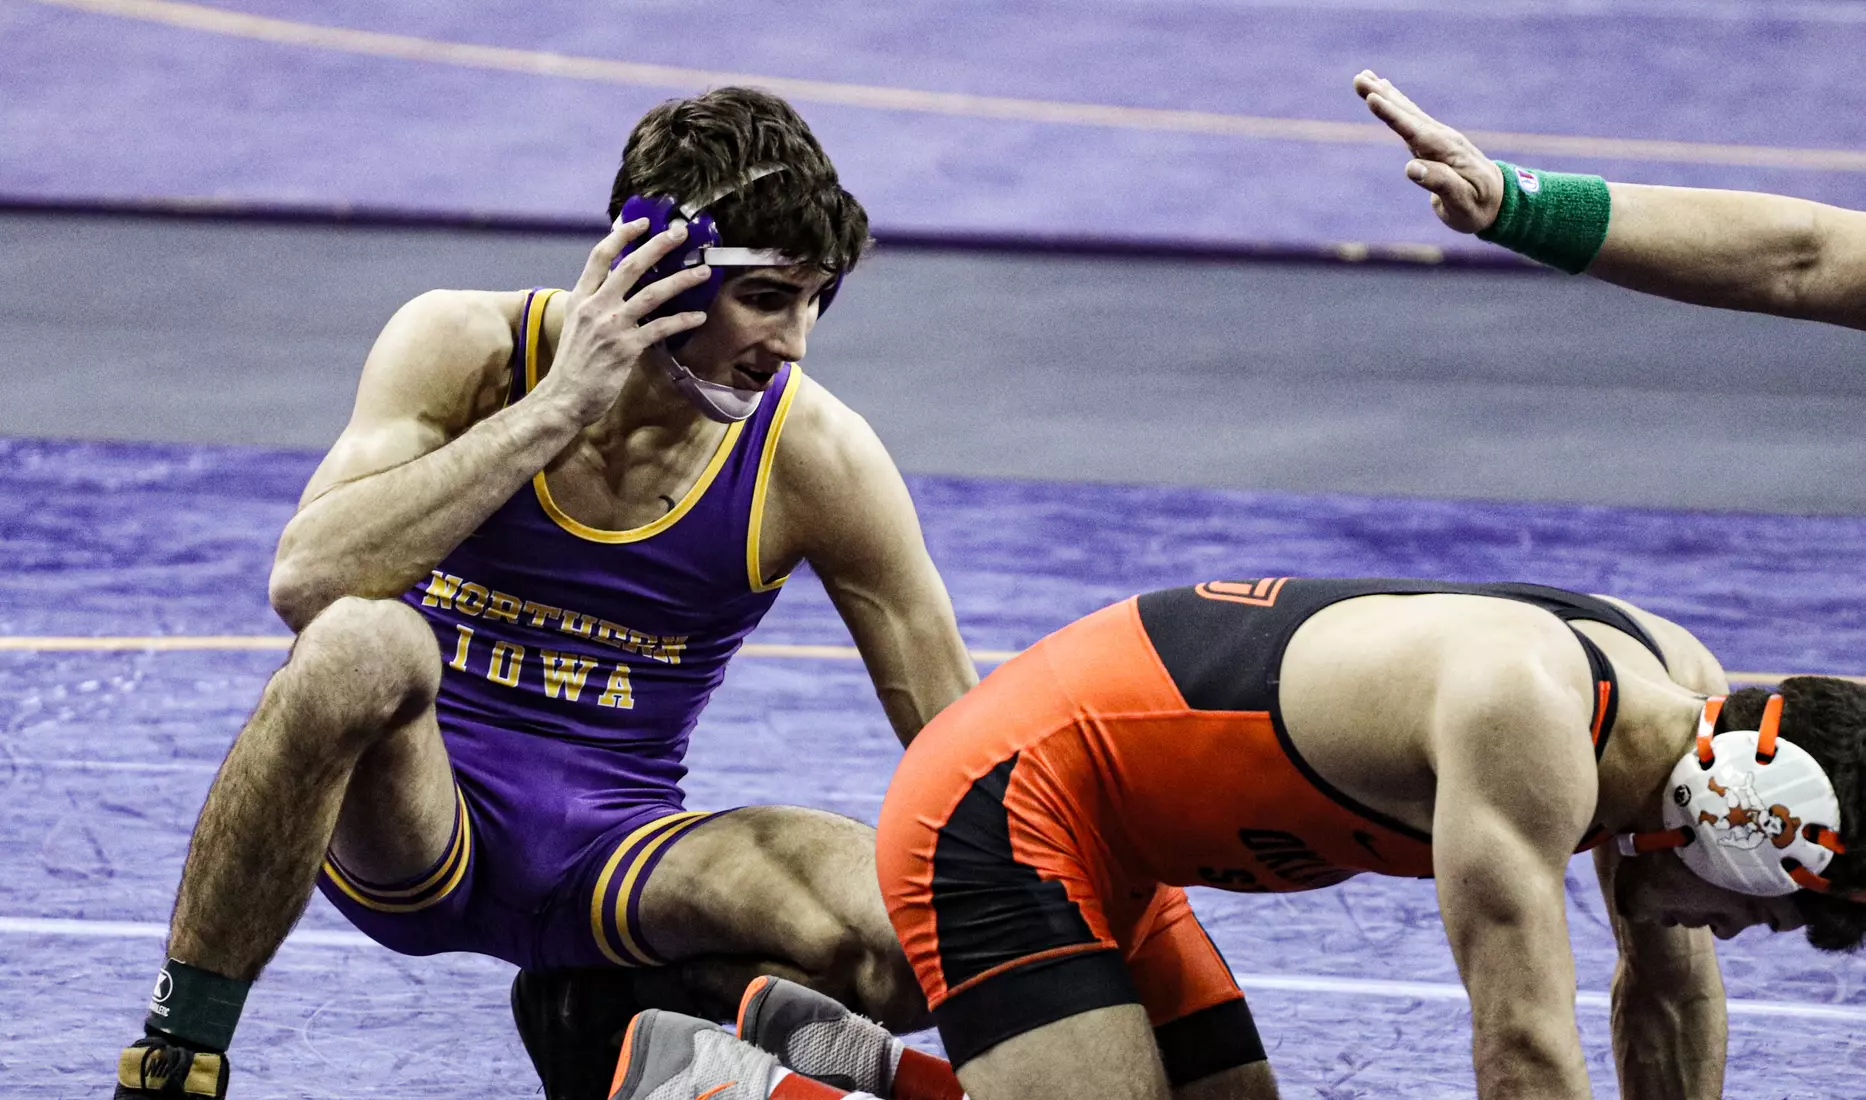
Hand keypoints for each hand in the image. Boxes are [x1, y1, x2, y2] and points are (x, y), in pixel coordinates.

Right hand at [535, 218, 712, 424]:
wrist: (563, 397)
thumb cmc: (572, 366)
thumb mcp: (576, 326)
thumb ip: (595, 305)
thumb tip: (617, 290)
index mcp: (580, 298)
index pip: (599, 256)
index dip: (621, 235)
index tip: (640, 221)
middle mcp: (596, 306)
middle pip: (630, 266)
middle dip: (657, 245)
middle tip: (680, 232)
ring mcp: (612, 326)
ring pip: (652, 294)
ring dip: (681, 280)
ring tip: (703, 270)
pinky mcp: (627, 348)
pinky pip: (660, 328)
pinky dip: (682, 320)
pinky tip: (699, 316)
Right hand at [1354, 70, 1504, 234]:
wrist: (1499, 200)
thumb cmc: (1479, 206)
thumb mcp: (1461, 202)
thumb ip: (1440, 183)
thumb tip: (1411, 168)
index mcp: (1446, 151)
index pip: (1414, 130)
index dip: (1392, 115)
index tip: (1372, 98)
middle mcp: (1441, 138)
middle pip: (1407, 114)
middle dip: (1382, 96)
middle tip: (1358, 78)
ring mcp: (1437, 137)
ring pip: (1407, 112)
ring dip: (1385, 94)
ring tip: (1364, 77)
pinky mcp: (1432, 142)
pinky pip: (1409, 118)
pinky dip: (1395, 104)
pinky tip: (1385, 93)